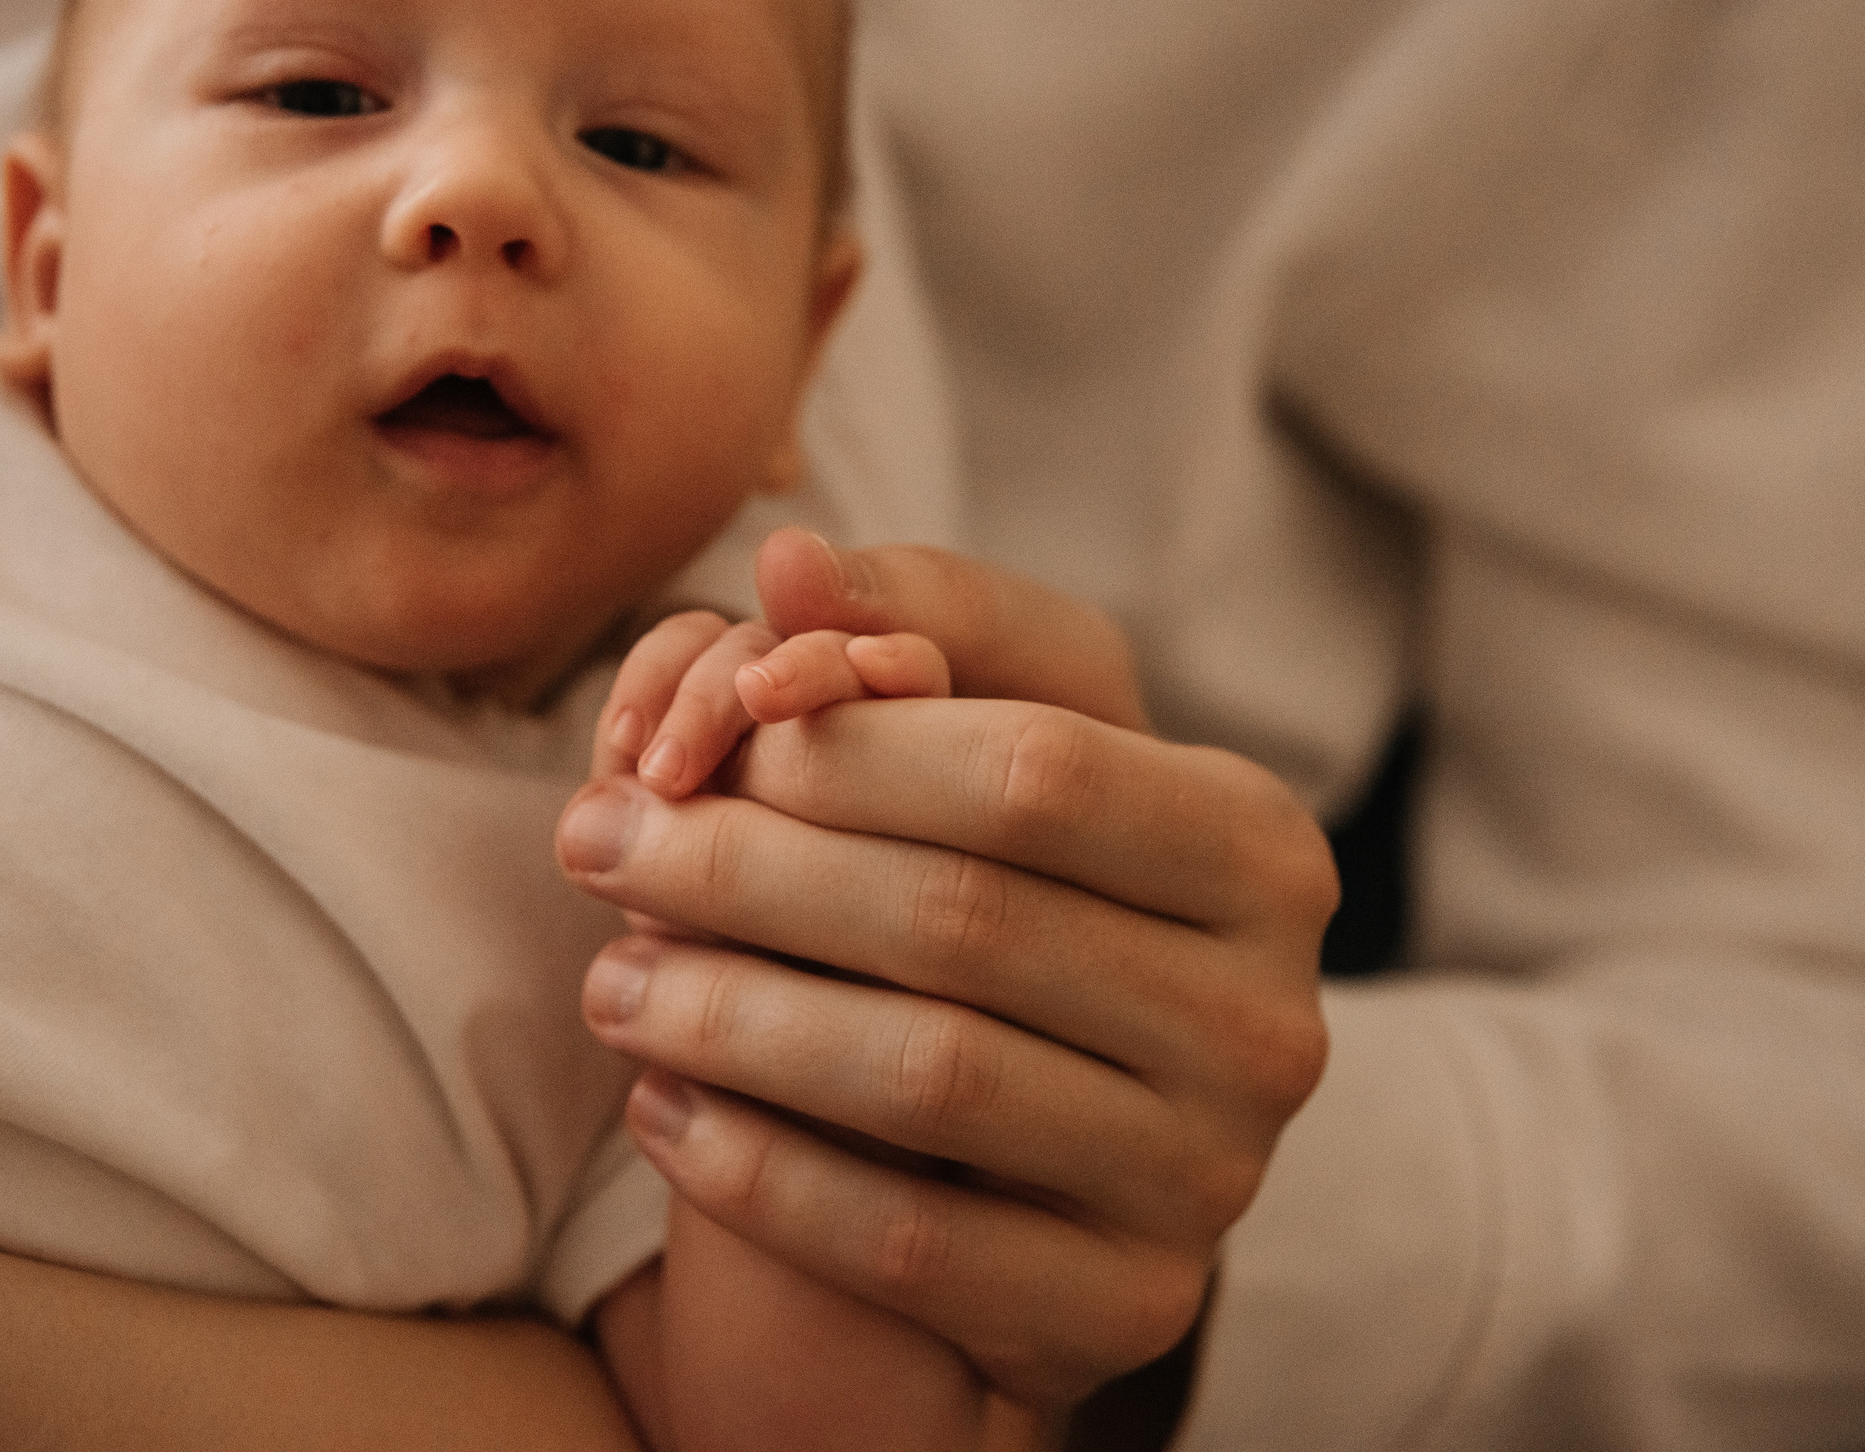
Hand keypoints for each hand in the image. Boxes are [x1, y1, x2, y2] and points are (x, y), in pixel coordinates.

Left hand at [562, 532, 1335, 1416]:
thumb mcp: (1011, 741)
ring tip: (608, 980)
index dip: (847, 747)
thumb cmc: (1033, 895)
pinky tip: (664, 1113)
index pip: (1036, 769)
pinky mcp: (1127, 1305)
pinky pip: (908, 1243)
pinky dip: (758, 1171)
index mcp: (1261, 846)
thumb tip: (781, 560)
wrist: (1089, 1149)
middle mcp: (1270, 1015)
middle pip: (968, 919)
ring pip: (932, 1079)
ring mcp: (1212, 1174)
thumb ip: (912, 634)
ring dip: (730, 1020)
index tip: (695, 735)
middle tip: (595, 843)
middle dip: (746, 871)